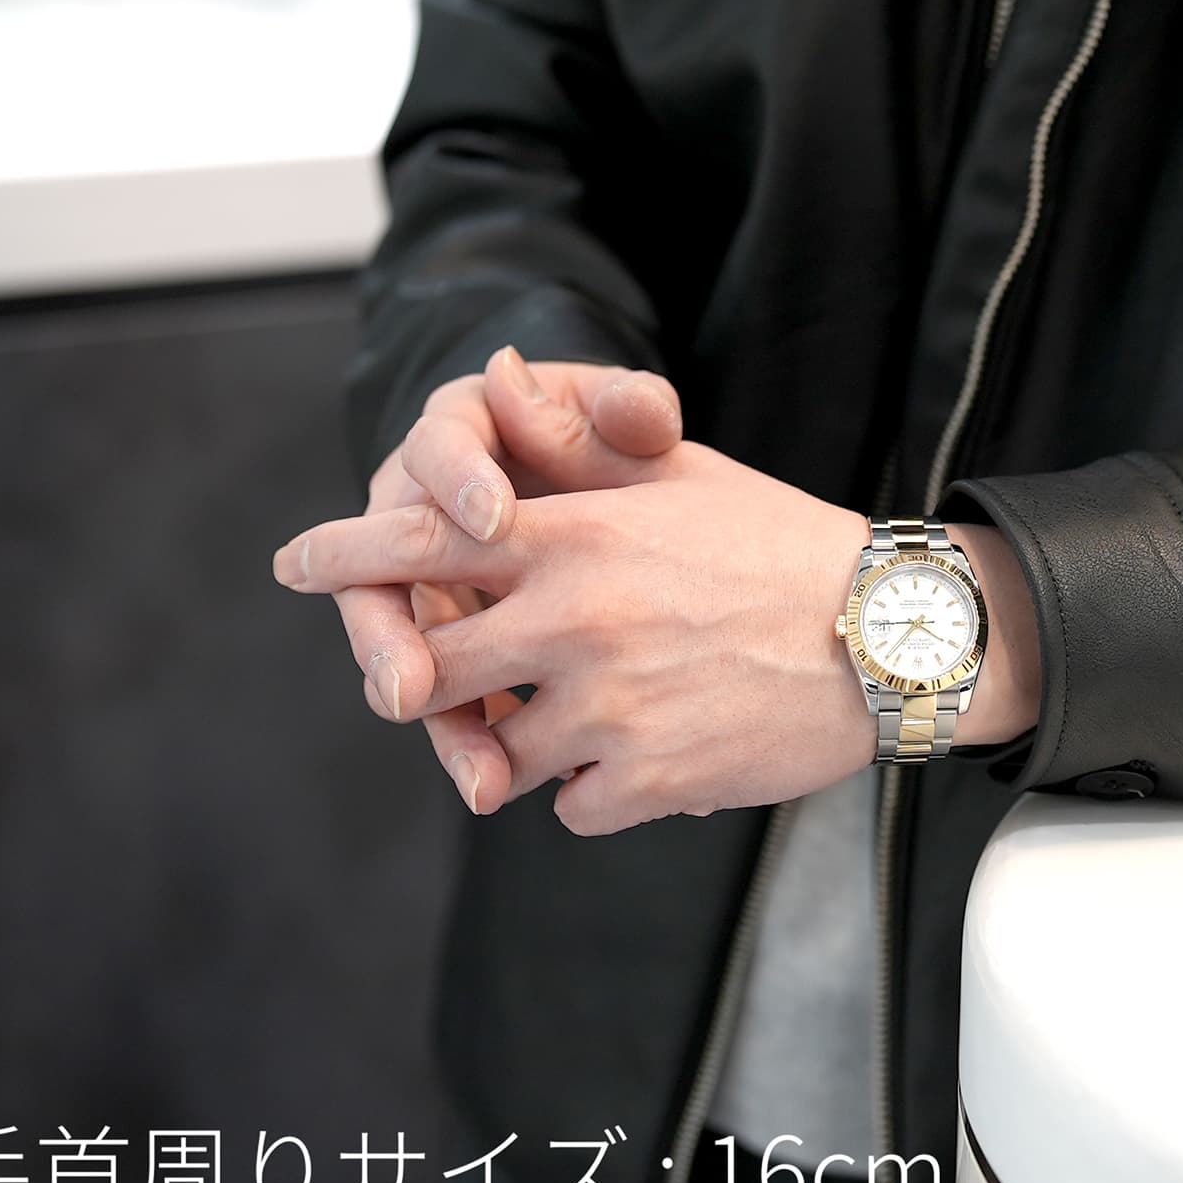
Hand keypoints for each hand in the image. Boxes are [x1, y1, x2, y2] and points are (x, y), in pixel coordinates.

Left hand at [276, 378, 1042, 834]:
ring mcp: (605, 708)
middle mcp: (572, 620)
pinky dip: (594, 789)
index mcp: (575, 538)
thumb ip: (575, 442)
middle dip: (429, 678)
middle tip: (457, 680)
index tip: (294, 562)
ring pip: (499, 753)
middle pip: (428, 670)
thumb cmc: (779, 543)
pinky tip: (653, 748)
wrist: (887, 634)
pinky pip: (566, 806)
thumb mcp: (677, 476)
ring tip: (605, 709)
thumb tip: (499, 376)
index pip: (421, 542)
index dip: (347, 555)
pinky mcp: (641, 781)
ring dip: (530, 741)